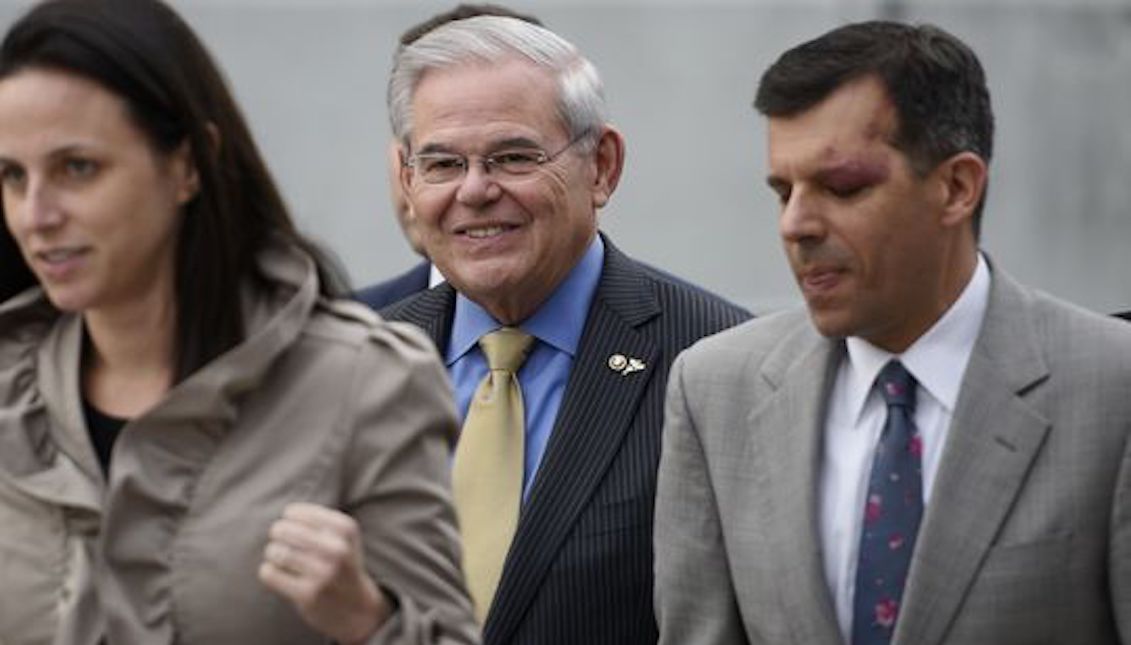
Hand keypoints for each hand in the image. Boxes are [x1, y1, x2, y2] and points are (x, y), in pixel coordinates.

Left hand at [259, 502, 391, 644]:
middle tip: (280, 541)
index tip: (293, 527)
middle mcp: (337, 549)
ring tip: (278, 557)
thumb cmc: (342, 564)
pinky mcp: (308, 595)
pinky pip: (270, 574)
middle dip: (276, 534)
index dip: (287, 518)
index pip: (294, 512)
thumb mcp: (343, 536)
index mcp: (345, 529)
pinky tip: (278, 574)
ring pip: (275, 552)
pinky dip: (268, 572)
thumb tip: (284, 514)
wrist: (357, 608)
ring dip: (272, 554)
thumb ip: (317, 519)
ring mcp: (323, 573)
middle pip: (282, 530)